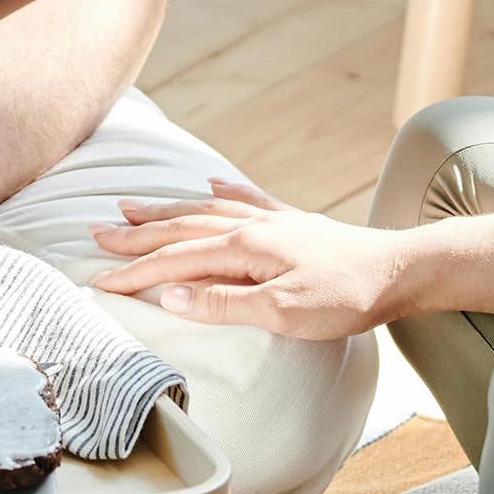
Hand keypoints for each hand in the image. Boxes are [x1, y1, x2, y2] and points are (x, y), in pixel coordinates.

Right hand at [89, 188, 404, 339]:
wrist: (399, 270)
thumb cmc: (345, 297)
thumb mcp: (283, 313)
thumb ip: (223, 304)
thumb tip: (169, 295)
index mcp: (243, 249)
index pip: (174, 260)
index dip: (134, 271)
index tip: (97, 279)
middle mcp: (250, 225)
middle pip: (180, 227)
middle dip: (135, 233)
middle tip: (95, 232)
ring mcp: (271, 220)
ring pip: (204, 208)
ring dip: (165, 209)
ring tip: (132, 206)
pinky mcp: (292, 221)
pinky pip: (246, 197)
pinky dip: (222, 189)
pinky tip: (209, 180)